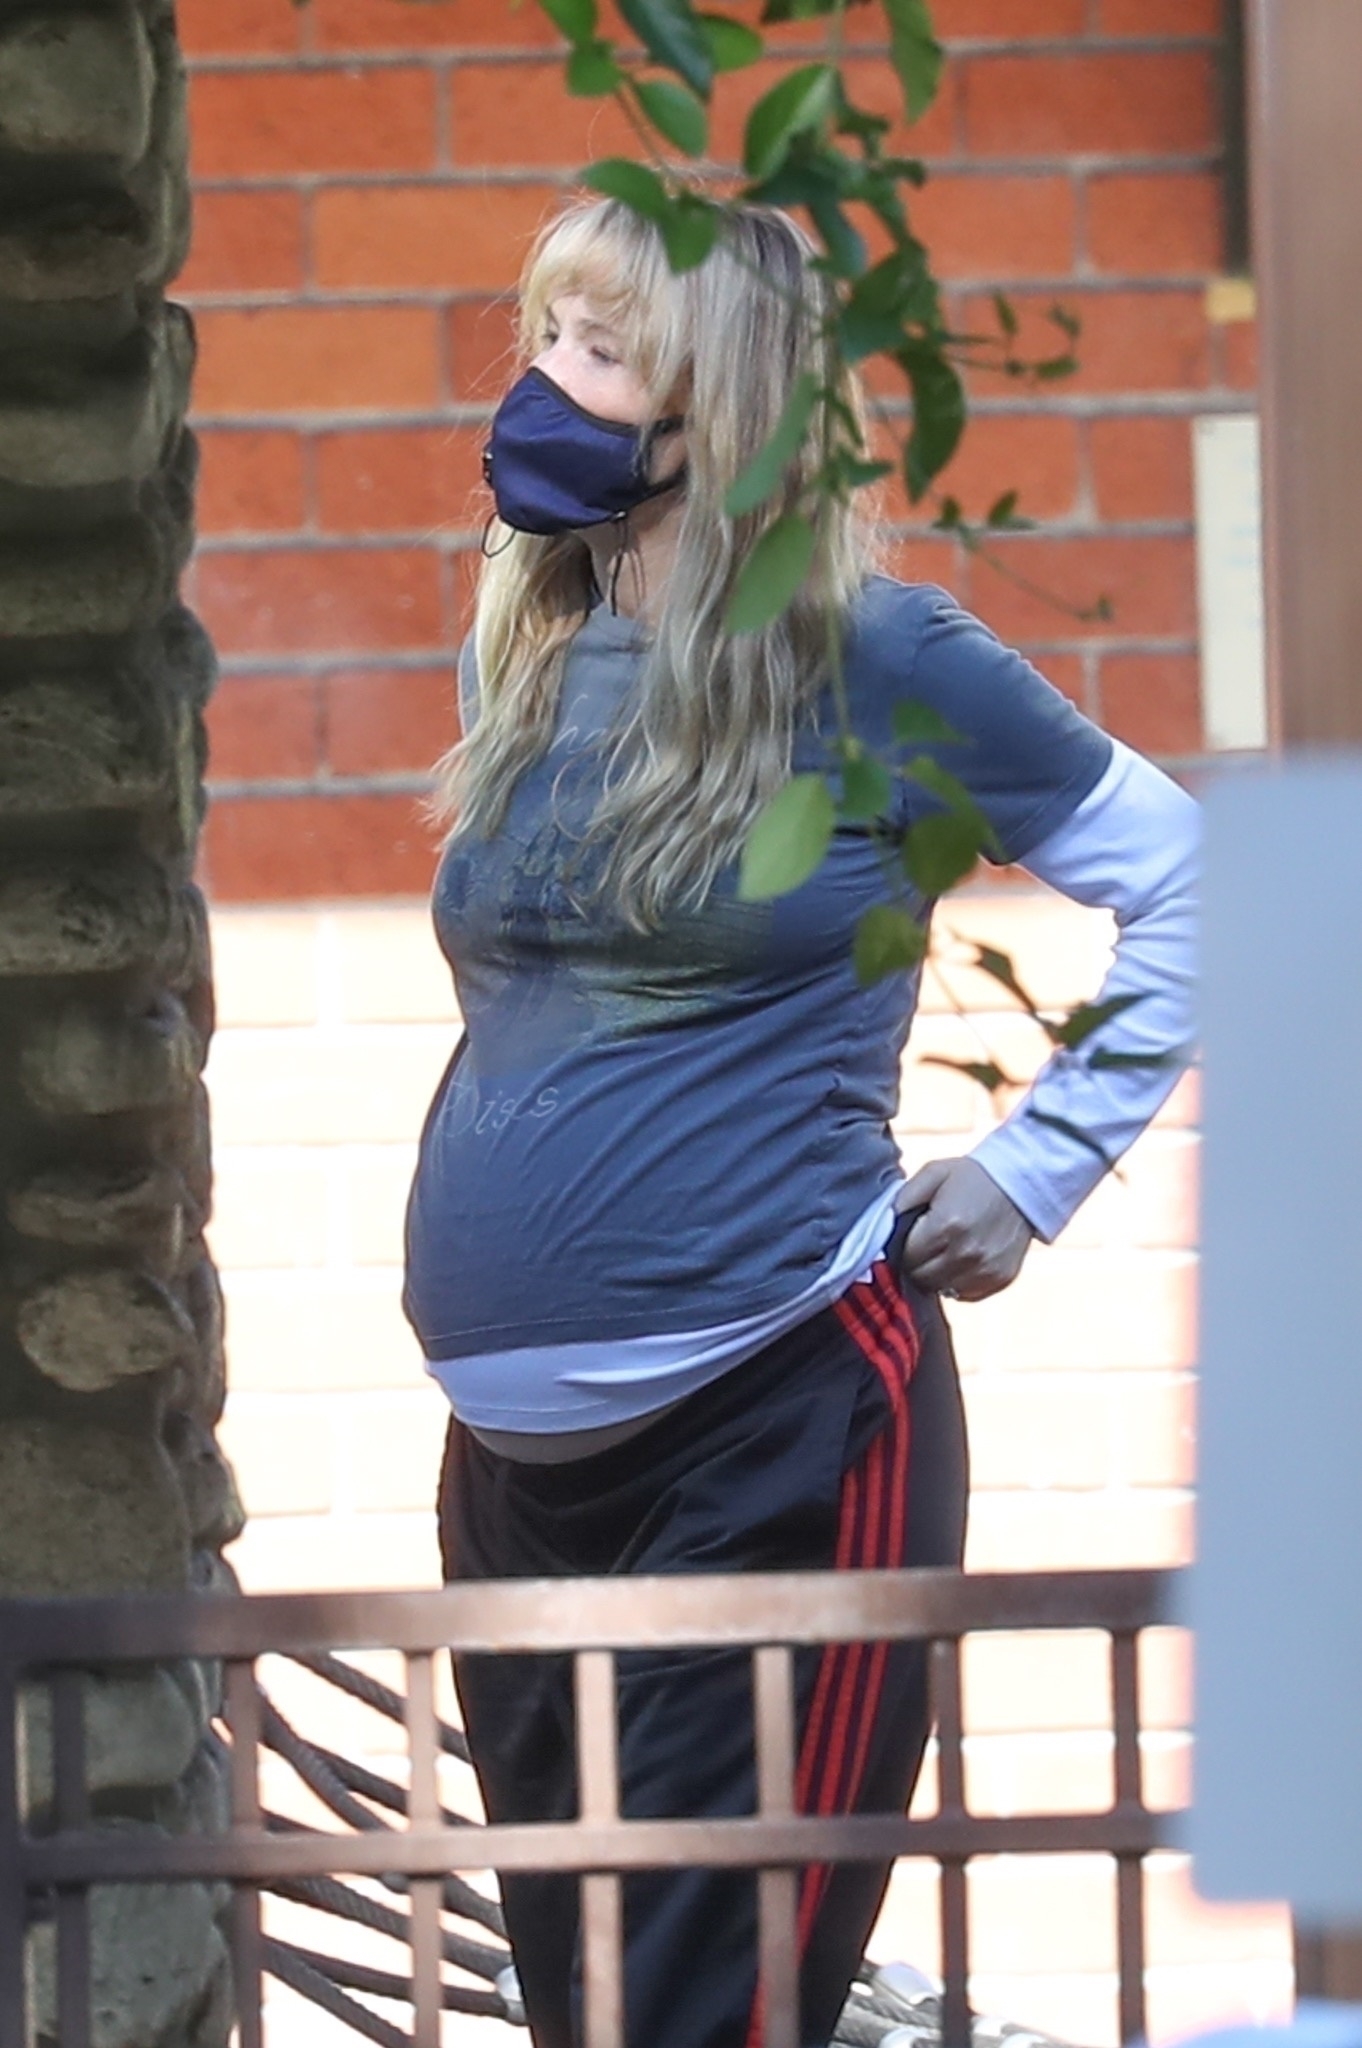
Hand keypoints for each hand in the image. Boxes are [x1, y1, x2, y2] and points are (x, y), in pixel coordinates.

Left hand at [898, 1157, 1034, 1301]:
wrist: (1022, 1184)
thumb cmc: (973, 1177)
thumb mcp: (934, 1173)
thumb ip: (904, 1197)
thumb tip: (882, 1222)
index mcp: (945, 1226)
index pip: (907, 1257)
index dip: (904, 1248)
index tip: (911, 1238)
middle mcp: (965, 1253)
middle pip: (921, 1278)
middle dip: (917, 1265)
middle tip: (925, 1248)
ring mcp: (985, 1269)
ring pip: (942, 1290)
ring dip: (937, 1276)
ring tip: (944, 1254)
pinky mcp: (1000, 1279)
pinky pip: (966, 1295)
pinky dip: (958, 1283)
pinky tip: (962, 1262)